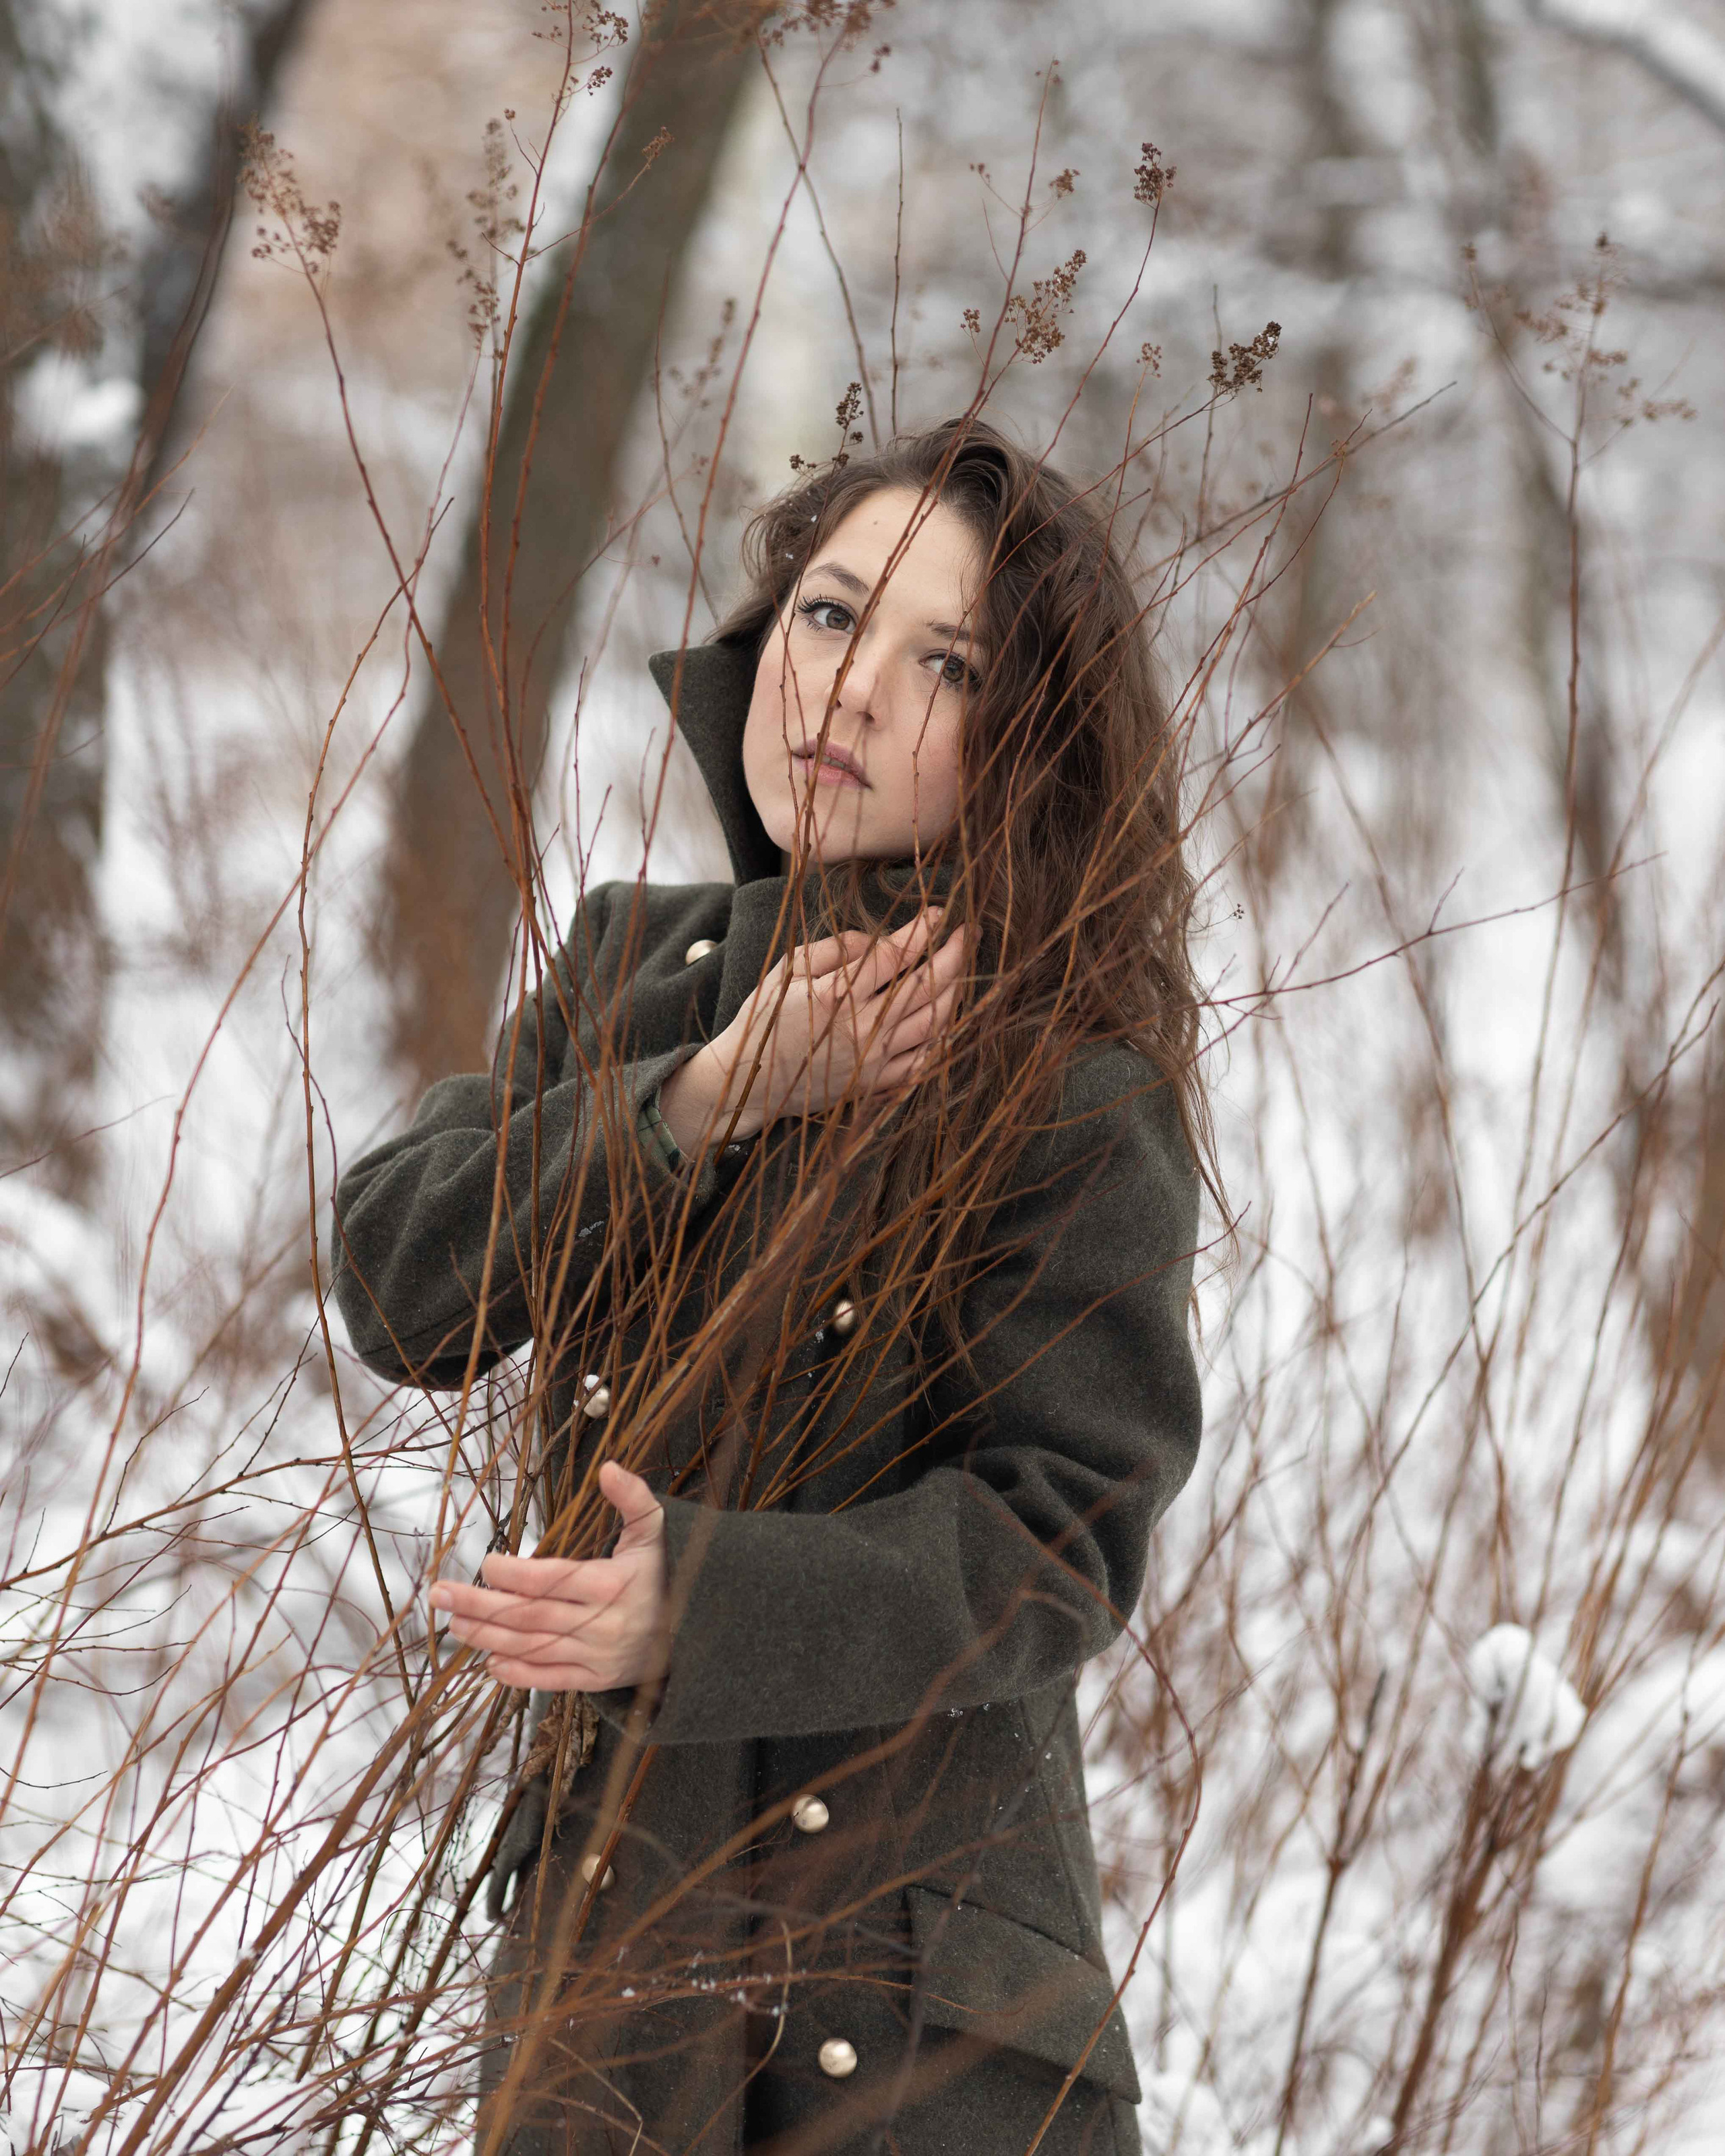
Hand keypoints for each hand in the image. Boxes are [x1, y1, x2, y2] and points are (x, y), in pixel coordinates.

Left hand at [427, 1461, 668, 1692]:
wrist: (700, 1628)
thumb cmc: (666, 1571)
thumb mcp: (655, 1529)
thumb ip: (632, 1497)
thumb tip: (608, 1467)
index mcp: (612, 1583)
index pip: (550, 1580)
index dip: (513, 1575)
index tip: (485, 1563)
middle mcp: (601, 1623)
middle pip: (529, 1616)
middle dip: (480, 1606)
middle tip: (440, 1595)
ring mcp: (597, 1655)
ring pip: (533, 1648)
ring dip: (488, 1638)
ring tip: (454, 1626)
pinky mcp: (598, 1679)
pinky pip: (552, 1680)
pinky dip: (520, 1676)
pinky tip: (490, 1664)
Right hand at [661, 907, 968, 1147]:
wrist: (750, 1082)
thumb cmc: (764, 1020)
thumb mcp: (786, 971)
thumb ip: (833, 949)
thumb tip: (874, 939)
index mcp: (836, 996)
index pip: (895, 956)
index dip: (921, 931)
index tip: (937, 912)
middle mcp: (862, 1029)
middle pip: (926, 988)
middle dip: (954, 954)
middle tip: (968, 932)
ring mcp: (873, 1061)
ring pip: (933, 1023)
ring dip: (956, 991)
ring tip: (962, 967)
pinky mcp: (875, 1085)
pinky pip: (923, 1062)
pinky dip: (942, 1038)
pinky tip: (950, 1017)